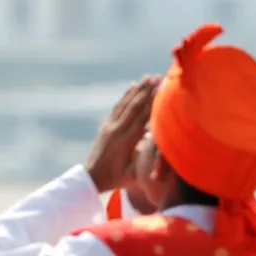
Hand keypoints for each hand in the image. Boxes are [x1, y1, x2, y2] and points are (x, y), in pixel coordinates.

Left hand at [84, 76, 159, 192]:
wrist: (92, 177)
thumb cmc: (117, 179)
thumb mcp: (135, 175)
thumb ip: (147, 160)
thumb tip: (162, 145)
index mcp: (126, 141)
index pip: (142, 117)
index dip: (153, 102)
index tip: (162, 90)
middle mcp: (117, 130)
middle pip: (134, 106)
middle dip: (147, 90)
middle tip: (158, 76)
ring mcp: (110, 126)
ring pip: (125, 103)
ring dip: (137, 89)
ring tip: (147, 77)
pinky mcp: (106, 125)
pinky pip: (118, 107)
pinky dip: (126, 95)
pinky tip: (132, 87)